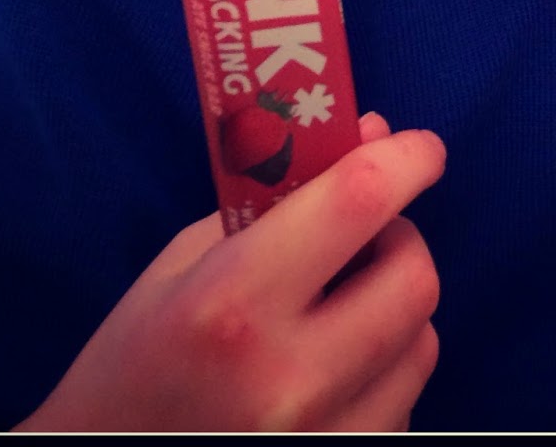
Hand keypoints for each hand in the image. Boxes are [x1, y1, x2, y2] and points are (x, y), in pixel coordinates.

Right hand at [18, 114, 445, 432]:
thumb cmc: (134, 362)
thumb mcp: (183, 265)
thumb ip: (279, 200)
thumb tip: (373, 138)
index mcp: (232, 305)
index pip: (358, 202)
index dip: (406, 160)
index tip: (421, 148)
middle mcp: (286, 379)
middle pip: (414, 279)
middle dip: (401, 239)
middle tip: (368, 233)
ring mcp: (320, 438)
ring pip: (421, 345)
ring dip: (396, 309)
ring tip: (342, 307)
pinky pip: (404, 403)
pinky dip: (384, 372)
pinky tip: (334, 370)